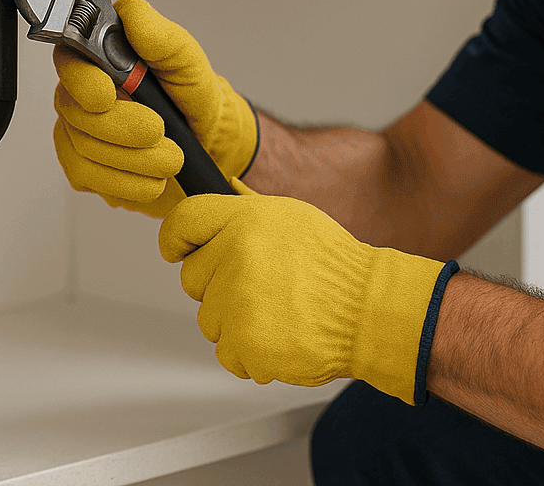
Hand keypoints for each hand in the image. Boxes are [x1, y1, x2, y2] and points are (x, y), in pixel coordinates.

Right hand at [53, 0, 259, 216]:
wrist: (207, 139)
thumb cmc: (190, 94)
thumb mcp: (185, 58)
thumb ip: (159, 35)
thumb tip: (130, 13)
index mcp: (100, 60)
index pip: (69, 63)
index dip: (83, 82)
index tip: (107, 95)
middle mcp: (82, 95)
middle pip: (76, 115)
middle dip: (123, 129)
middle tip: (159, 132)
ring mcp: (80, 134)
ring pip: (85, 152)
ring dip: (135, 160)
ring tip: (170, 157)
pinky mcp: (86, 169)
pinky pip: (91, 180)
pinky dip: (129, 183)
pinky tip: (152, 177)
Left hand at [159, 190, 451, 403]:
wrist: (368, 310)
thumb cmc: (335, 266)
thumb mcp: (293, 217)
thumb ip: (248, 208)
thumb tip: (223, 188)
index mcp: (245, 220)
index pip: (183, 221)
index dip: (175, 239)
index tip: (178, 251)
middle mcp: (236, 256)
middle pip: (192, 278)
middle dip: (218, 286)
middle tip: (260, 287)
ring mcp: (238, 302)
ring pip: (208, 319)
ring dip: (235, 322)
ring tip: (277, 311)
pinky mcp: (245, 344)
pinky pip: (227, 353)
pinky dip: (250, 353)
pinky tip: (279, 334)